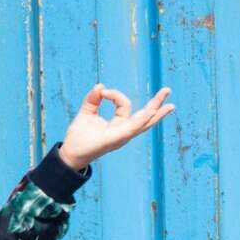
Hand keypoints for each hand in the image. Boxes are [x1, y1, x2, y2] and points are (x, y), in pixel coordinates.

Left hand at [58, 84, 173, 170]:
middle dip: (157, 104)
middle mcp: (124, 131)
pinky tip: (151, 112)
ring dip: (157, 112)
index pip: (124, 104)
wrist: (69, 153)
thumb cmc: (79, 136)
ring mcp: (122, 136)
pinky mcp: (116, 139)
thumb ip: (93, 99)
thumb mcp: (87, 112)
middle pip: (146, 117)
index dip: (115, 94)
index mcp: (119, 125)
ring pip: (144, 123)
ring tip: (170, 105)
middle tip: (168, 90)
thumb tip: (100, 86)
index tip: (102, 92)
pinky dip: (142, 119)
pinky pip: (132, 128)